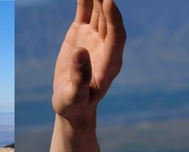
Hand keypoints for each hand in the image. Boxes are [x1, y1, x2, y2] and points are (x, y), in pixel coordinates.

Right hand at [52, 0, 125, 122]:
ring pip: (99, 12)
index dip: (115, 18)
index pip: (117, 36)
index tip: (109, 1)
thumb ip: (80, 76)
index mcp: (110, 62)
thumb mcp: (76, 95)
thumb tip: (80, 52)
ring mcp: (94, 38)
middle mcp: (106, 46)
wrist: (72, 104)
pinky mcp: (82, 34)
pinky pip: (85, 12)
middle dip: (106, 1)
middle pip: (110, 19)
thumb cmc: (75, 104)